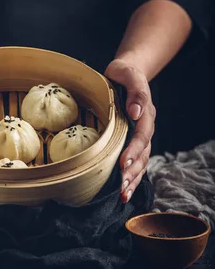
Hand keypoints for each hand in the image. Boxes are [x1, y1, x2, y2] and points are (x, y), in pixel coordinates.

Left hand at [105, 58, 155, 202]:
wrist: (126, 73)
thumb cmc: (124, 72)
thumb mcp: (128, 74)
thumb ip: (135, 91)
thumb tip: (137, 112)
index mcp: (146, 112)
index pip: (142, 134)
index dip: (134, 149)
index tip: (122, 162)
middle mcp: (146, 127)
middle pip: (143, 153)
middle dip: (133, 171)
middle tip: (121, 187)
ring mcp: (141, 136)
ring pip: (141, 162)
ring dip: (133, 179)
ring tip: (123, 196)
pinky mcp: (134, 141)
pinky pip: (136, 162)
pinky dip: (132, 177)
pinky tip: (124, 191)